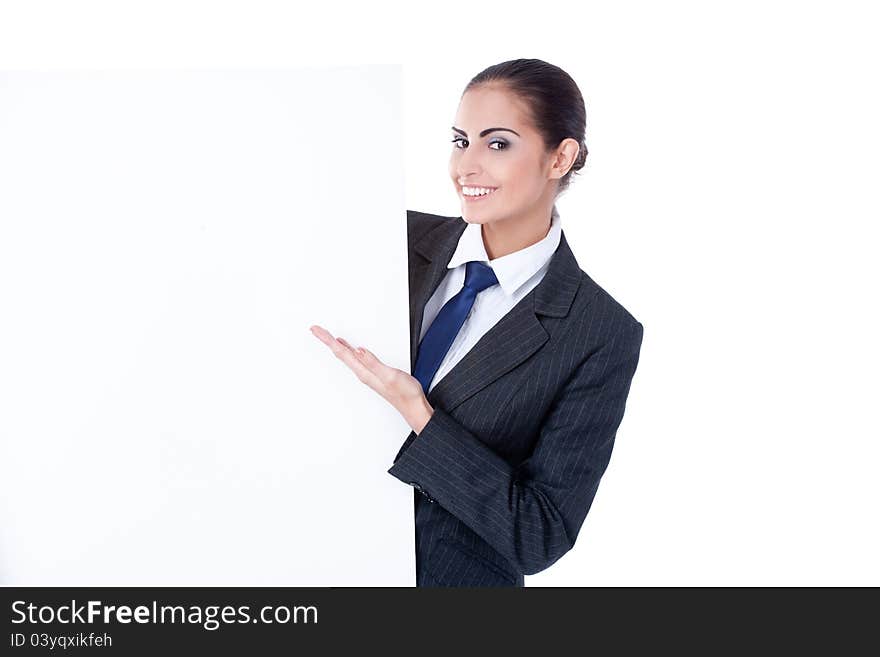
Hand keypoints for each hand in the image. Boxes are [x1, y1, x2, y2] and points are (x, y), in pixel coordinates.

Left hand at [309, 324, 433, 433]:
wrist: (413, 406)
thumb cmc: (404, 393)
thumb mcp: (390, 375)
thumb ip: (373, 362)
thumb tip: (358, 350)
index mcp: (364, 372)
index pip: (342, 352)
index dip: (328, 340)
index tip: (316, 330)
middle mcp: (363, 373)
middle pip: (340, 353)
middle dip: (327, 340)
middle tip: (316, 330)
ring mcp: (367, 373)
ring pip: (346, 355)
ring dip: (336, 345)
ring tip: (327, 336)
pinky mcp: (373, 372)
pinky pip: (355, 359)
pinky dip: (348, 350)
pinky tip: (348, 347)